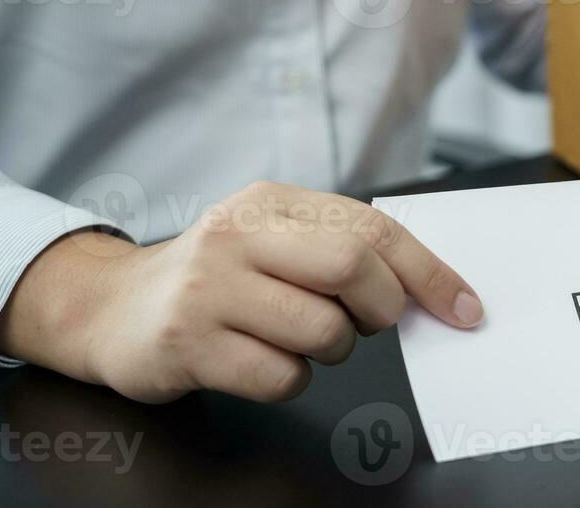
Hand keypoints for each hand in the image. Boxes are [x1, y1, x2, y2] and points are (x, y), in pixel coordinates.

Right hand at [0, 181, 482, 402]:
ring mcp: (209, 289)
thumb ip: (342, 248)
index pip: (374, 229)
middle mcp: (238, 234)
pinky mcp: (188, 344)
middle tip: (369, 323)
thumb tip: (431, 288)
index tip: (466, 308)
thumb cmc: (219, 276)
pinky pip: (280, 376)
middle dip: (382, 308)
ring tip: (300, 338)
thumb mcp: (275, 239)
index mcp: (272, 200)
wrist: (112, 308)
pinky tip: (261, 361)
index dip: (430, 273)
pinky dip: (290, 379)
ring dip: (333, 349)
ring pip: (322, 330)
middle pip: (352, 267)